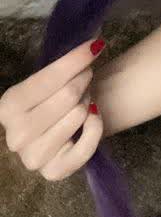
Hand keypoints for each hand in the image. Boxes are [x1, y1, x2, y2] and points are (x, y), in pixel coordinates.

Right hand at [0, 36, 106, 180]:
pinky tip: (93, 118)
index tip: (96, 46)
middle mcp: (15, 136)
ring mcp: (32, 158)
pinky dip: (96, 128)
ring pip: (78, 116)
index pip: (48, 77)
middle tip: (86, 78)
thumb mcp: (50, 79)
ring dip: (88, 103)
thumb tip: (95, 44)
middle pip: (68, 96)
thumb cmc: (55, 97)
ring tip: (84, 101)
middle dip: (84, 80)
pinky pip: (86, 147)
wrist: (61, 127)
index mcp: (8, 106)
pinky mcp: (53, 173)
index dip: (77, 59)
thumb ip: (66, 63)